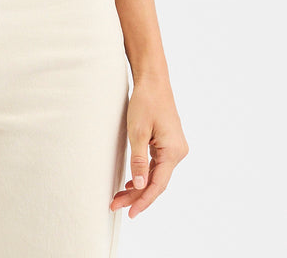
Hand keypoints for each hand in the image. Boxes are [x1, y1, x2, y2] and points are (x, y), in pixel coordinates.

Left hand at [110, 75, 188, 218]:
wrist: (153, 81)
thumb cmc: (145, 102)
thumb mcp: (137, 132)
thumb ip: (139, 160)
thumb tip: (140, 185)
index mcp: (173, 151)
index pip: (157, 185)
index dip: (143, 200)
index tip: (129, 213)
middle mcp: (178, 152)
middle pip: (156, 182)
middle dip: (136, 195)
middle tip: (116, 205)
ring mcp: (175, 148)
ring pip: (156, 175)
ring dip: (139, 186)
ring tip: (120, 197)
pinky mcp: (169, 143)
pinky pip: (157, 165)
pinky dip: (144, 174)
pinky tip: (133, 182)